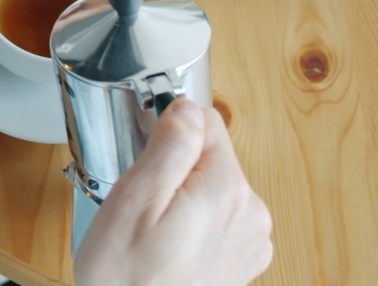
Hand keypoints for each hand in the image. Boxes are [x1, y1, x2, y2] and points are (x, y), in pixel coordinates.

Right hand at [74, 98, 272, 285]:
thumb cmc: (125, 278)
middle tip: (142, 205)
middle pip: (211, 155)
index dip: (168, 133)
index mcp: (227, 190)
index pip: (206, 121)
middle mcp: (251, 213)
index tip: (145, 161)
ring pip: (213, 185)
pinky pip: (218, 216)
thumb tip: (188, 107)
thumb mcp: (133, 200)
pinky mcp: (242, 259)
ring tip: (152, 230)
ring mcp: (251, 240)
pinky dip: (193, 222)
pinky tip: (168, 245)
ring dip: (184, 196)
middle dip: (175, 168)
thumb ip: (169, 146)